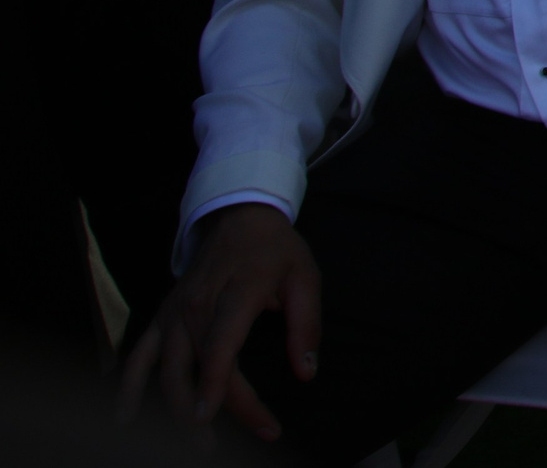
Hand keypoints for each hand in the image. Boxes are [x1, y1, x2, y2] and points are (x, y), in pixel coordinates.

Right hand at [119, 203, 319, 440]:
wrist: (239, 217)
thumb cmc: (276, 251)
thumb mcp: (305, 278)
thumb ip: (306, 325)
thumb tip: (307, 372)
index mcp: (236, 294)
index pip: (221, 346)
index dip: (214, 383)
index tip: (210, 418)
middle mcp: (197, 307)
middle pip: (196, 368)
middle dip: (212, 411)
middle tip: (236, 441)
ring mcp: (174, 314)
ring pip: (166, 370)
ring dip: (175, 410)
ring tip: (197, 445)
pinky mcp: (162, 317)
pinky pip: (138, 355)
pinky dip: (129, 386)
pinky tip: (124, 418)